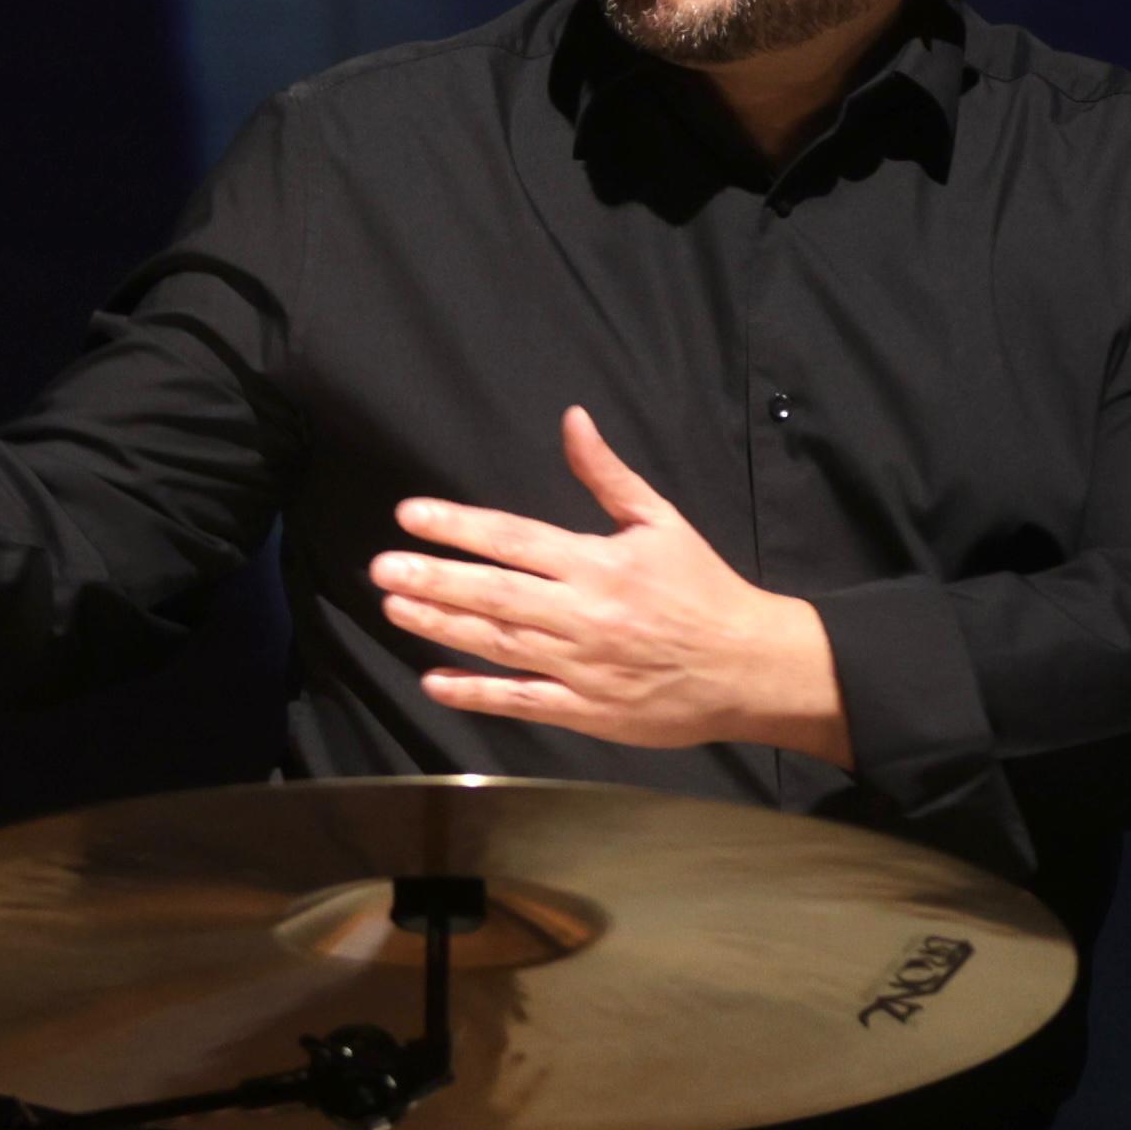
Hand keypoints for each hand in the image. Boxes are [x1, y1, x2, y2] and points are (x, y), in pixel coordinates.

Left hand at [370, 408, 848, 763]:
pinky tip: (434, 680)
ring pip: (499, 644)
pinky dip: (477, 693)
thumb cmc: (703, 589)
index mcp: (599, 563)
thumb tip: (572, 419)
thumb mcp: (660, 521)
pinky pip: (522, 700)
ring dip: (443, 626)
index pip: (515, 539)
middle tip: (381, 569)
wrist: (749, 667)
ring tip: (396, 608)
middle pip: (495, 593)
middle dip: (434, 579)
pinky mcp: (586, 710)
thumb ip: (607, 475)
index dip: (459, 526)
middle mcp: (584, 614)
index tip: (411, 516)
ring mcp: (582, 666)